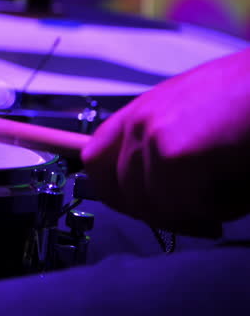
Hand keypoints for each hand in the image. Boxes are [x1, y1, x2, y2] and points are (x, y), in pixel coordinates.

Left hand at [81, 48, 249, 236]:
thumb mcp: (199, 121)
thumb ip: (167, 151)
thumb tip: (154, 198)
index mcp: (141, 111)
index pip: (95, 161)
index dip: (119, 195)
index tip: (154, 211)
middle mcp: (138, 120)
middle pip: (119, 192)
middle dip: (160, 214)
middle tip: (203, 219)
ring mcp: (152, 135)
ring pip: (151, 205)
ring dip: (193, 212)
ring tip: (233, 192)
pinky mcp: (174, 152)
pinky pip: (180, 206)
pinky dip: (213, 211)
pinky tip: (240, 190)